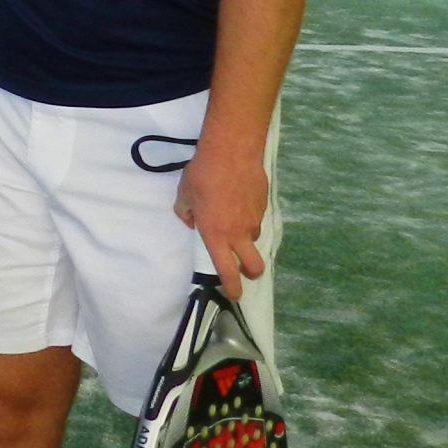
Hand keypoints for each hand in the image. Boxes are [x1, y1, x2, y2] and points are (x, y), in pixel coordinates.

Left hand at [173, 140, 268, 299]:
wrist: (231, 152)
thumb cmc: (203, 175)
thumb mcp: (184, 195)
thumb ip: (186, 213)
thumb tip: (192, 221)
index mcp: (216, 235)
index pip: (227, 271)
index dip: (231, 287)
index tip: (233, 294)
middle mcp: (238, 233)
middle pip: (254, 266)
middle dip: (250, 273)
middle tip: (244, 271)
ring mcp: (254, 219)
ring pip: (254, 239)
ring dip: (246, 239)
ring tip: (234, 221)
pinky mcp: (264, 204)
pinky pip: (257, 218)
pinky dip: (249, 216)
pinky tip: (240, 200)